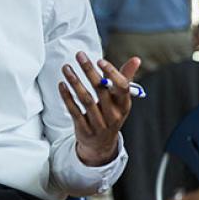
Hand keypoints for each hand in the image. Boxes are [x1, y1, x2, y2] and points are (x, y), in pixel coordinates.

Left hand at [58, 52, 139, 166]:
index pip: (122, 87)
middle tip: (80, 55)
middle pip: (101, 90)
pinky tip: (62, 84)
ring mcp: (99, 124)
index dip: (112, 73)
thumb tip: (136, 59)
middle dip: (89, 71)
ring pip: (86, 100)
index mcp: (124, 105)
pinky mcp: (84, 129)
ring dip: (75, 82)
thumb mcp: (121, 99)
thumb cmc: (111, 113)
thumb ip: (125, 78)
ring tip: (66, 67)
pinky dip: (67, 97)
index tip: (100, 60)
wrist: (101, 144)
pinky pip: (74, 111)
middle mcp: (113, 115)